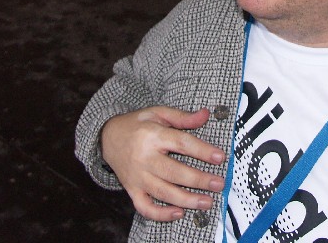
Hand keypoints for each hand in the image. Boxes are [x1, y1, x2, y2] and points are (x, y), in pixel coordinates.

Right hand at [101, 106, 226, 221]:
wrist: (107, 137)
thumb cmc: (137, 124)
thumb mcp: (158, 113)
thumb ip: (182, 117)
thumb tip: (205, 115)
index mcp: (152, 135)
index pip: (181, 143)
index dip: (202, 151)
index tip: (220, 157)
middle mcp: (144, 158)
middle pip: (174, 172)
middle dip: (199, 180)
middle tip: (219, 184)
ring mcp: (137, 177)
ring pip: (163, 192)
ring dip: (187, 200)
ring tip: (207, 202)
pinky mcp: (131, 190)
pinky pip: (145, 207)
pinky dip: (161, 214)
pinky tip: (179, 213)